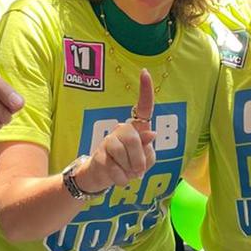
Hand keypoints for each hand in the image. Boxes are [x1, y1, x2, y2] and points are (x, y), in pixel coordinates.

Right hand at [75, 70, 157, 192]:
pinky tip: (117, 176)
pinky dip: (120, 178)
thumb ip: (148, 147)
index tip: (145, 72)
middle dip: (138, 159)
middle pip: (132, 138)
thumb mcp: (145, 160)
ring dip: (128, 169)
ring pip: (122, 153)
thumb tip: (151, 133)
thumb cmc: (128, 165)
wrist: (103, 178)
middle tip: (138, 171)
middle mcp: (122, 129)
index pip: (143, 108)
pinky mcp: (98, 155)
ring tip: (126, 171)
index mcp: (137, 129)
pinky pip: (114, 168)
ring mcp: (108, 141)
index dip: (145, 91)